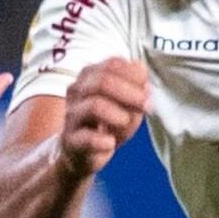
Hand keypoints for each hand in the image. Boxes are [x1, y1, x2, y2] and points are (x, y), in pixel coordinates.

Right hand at [58, 58, 147, 178]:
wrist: (82, 153)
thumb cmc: (108, 123)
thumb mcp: (128, 104)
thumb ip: (137, 89)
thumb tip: (143, 76)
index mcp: (90, 76)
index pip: (113, 64)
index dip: (134, 75)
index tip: (148, 90)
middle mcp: (77, 91)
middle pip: (102, 81)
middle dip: (129, 93)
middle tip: (146, 106)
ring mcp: (72, 115)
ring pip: (95, 105)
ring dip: (119, 115)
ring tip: (126, 124)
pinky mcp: (70, 140)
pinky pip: (88, 138)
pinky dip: (104, 141)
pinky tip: (110, 143)